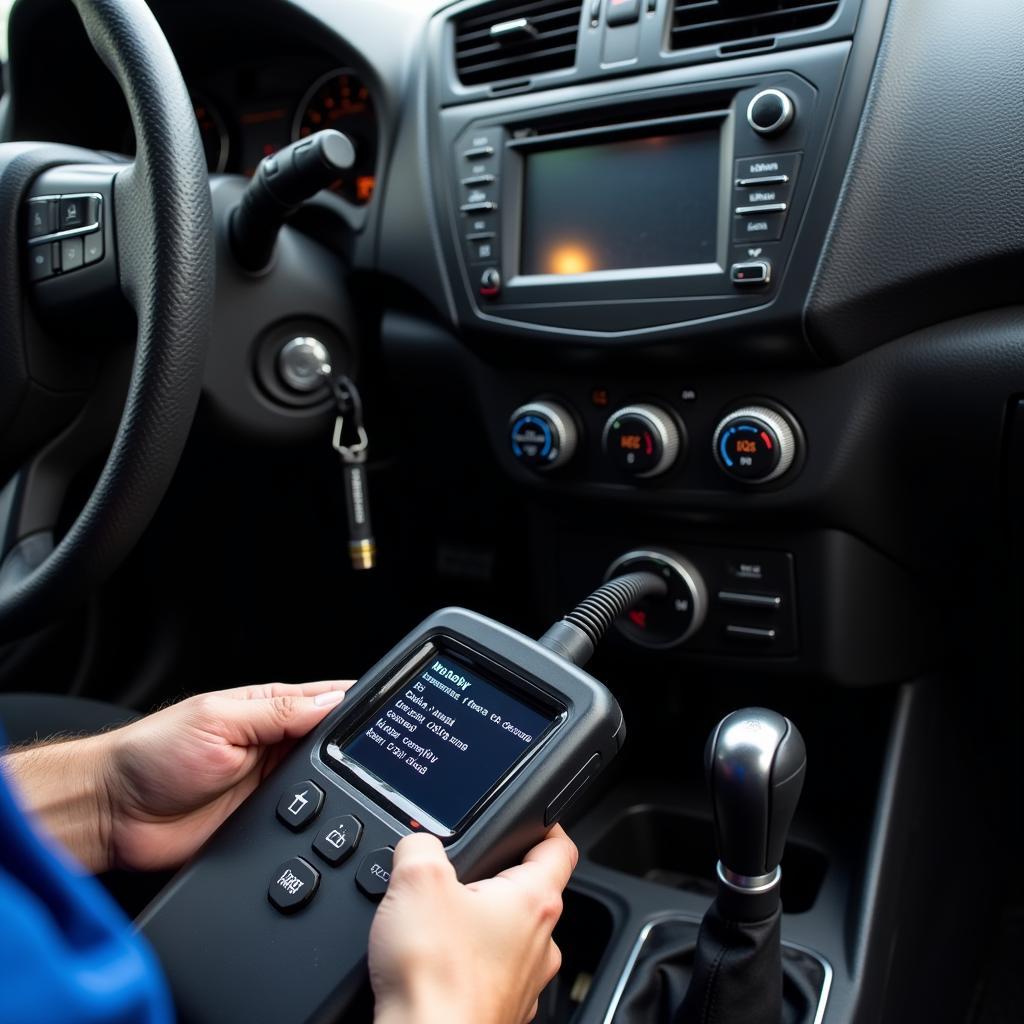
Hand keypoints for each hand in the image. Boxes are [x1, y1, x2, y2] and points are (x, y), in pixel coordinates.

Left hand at [3, 680, 352, 872]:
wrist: (112, 816)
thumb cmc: (151, 754)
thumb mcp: (218, 719)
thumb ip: (277, 712)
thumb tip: (332, 699)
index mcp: (268, 709)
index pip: (327, 701)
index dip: (358, 705)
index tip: (391, 712)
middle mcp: (275, 746)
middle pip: (334, 745)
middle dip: (357, 750)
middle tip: (386, 756)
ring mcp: (272, 788)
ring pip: (327, 785)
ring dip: (340, 785)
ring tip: (361, 783)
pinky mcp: (264, 826)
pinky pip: (304, 824)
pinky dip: (320, 822)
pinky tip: (330, 820)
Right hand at [369, 826, 577, 1023]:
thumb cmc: (435, 977)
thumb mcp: (416, 879)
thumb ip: (421, 844)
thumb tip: (417, 843)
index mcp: (534, 901)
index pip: (560, 848)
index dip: (545, 825)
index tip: (532, 818)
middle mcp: (540, 944)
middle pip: (528, 893)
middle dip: (493, 880)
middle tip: (457, 876)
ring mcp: (523, 983)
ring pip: (509, 938)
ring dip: (479, 926)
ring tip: (438, 925)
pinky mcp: (500, 1012)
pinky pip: (489, 974)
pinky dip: (467, 965)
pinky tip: (436, 965)